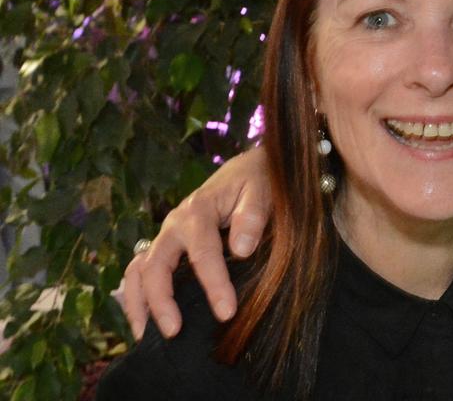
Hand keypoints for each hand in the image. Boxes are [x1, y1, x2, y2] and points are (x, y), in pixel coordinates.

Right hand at [120, 147, 272, 339]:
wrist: (247, 171)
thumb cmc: (257, 182)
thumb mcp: (261, 191)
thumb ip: (252, 215)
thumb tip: (241, 249)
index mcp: (198, 211)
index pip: (203, 253)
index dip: (214, 285)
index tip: (227, 313)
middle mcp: (174, 225)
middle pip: (155, 265)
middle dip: (162, 301)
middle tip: (175, 331)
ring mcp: (166, 237)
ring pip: (139, 271)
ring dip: (139, 304)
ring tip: (145, 336)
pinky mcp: (166, 247)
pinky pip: (141, 272)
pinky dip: (137, 298)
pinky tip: (144, 324)